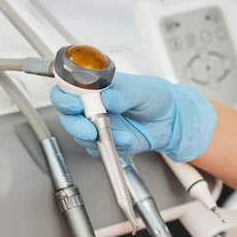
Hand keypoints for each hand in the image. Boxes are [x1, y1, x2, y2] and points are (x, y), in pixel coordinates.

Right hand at [50, 72, 216, 161]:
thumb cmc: (155, 97)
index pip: (68, 87)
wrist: (170, 121)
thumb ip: (124, 93)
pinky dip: (109, 148)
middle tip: (88, 126)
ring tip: (110, 133)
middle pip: (66, 114)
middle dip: (73, 122)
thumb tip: (107, 97)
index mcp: (96, 86)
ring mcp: (97, 124)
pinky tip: (124, 140)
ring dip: (91, 137)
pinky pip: (97, 149)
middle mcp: (92, 105)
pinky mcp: (106, 142)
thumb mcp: (142, 89)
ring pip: (79, 134)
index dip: (65, 96)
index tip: (75, 103)